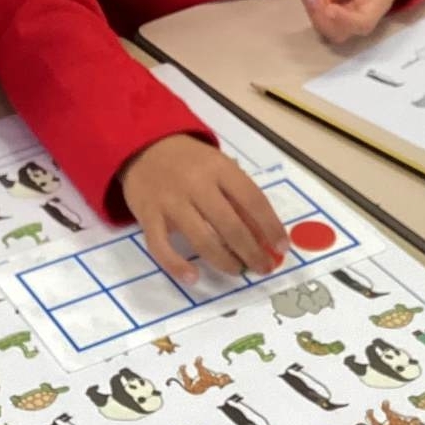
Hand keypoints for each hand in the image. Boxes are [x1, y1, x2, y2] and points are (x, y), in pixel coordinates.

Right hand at [119, 135, 287, 285]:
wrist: (142, 146)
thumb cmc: (189, 161)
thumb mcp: (218, 166)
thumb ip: (238, 195)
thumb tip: (264, 234)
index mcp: (219, 168)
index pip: (253, 200)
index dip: (271, 226)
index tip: (282, 247)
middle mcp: (196, 185)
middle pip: (230, 225)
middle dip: (252, 251)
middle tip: (264, 267)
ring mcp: (170, 202)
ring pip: (202, 240)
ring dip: (225, 261)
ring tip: (238, 271)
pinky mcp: (147, 216)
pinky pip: (162, 247)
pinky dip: (177, 266)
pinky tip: (193, 277)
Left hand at [298, 0, 413, 44]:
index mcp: (376, 6)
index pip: (361, 23)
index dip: (343, 20)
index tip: (329, 8)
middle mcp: (360, 16)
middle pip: (336, 30)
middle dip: (317, 11)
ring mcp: (345, 14)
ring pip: (322, 21)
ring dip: (309, 0)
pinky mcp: (334, 6)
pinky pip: (317, 8)